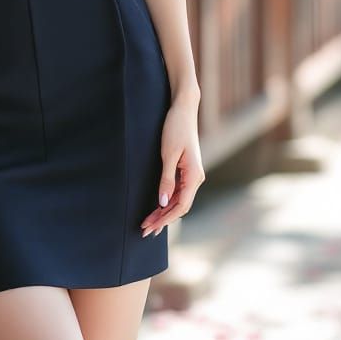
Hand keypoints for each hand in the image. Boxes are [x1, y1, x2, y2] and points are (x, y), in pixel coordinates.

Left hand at [140, 97, 204, 236]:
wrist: (183, 109)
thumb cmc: (175, 128)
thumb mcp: (168, 154)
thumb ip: (166, 179)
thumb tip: (163, 202)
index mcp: (194, 176)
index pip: (181, 206)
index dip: (165, 219)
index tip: (150, 227)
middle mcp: (195, 178)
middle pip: (180, 206)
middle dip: (162, 219)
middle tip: (144, 230)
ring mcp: (192, 174)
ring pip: (179, 200)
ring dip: (164, 212)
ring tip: (148, 223)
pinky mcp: (186, 169)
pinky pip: (178, 190)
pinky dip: (167, 200)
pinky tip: (158, 207)